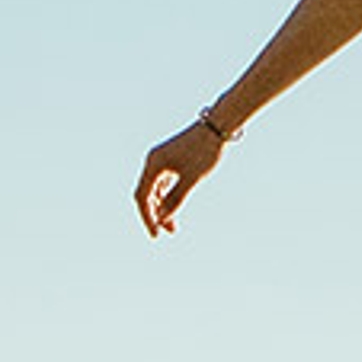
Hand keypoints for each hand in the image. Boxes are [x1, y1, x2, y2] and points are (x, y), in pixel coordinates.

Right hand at [135, 120, 225, 234]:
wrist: (218, 126)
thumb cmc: (205, 151)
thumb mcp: (192, 180)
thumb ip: (176, 199)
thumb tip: (164, 219)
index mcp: (154, 164)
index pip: (143, 197)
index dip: (147, 218)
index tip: (155, 235)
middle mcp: (153, 161)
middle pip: (146, 194)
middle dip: (154, 215)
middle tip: (164, 233)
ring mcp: (161, 160)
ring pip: (155, 190)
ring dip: (162, 208)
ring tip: (173, 227)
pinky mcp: (171, 160)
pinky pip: (163, 183)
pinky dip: (167, 197)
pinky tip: (174, 210)